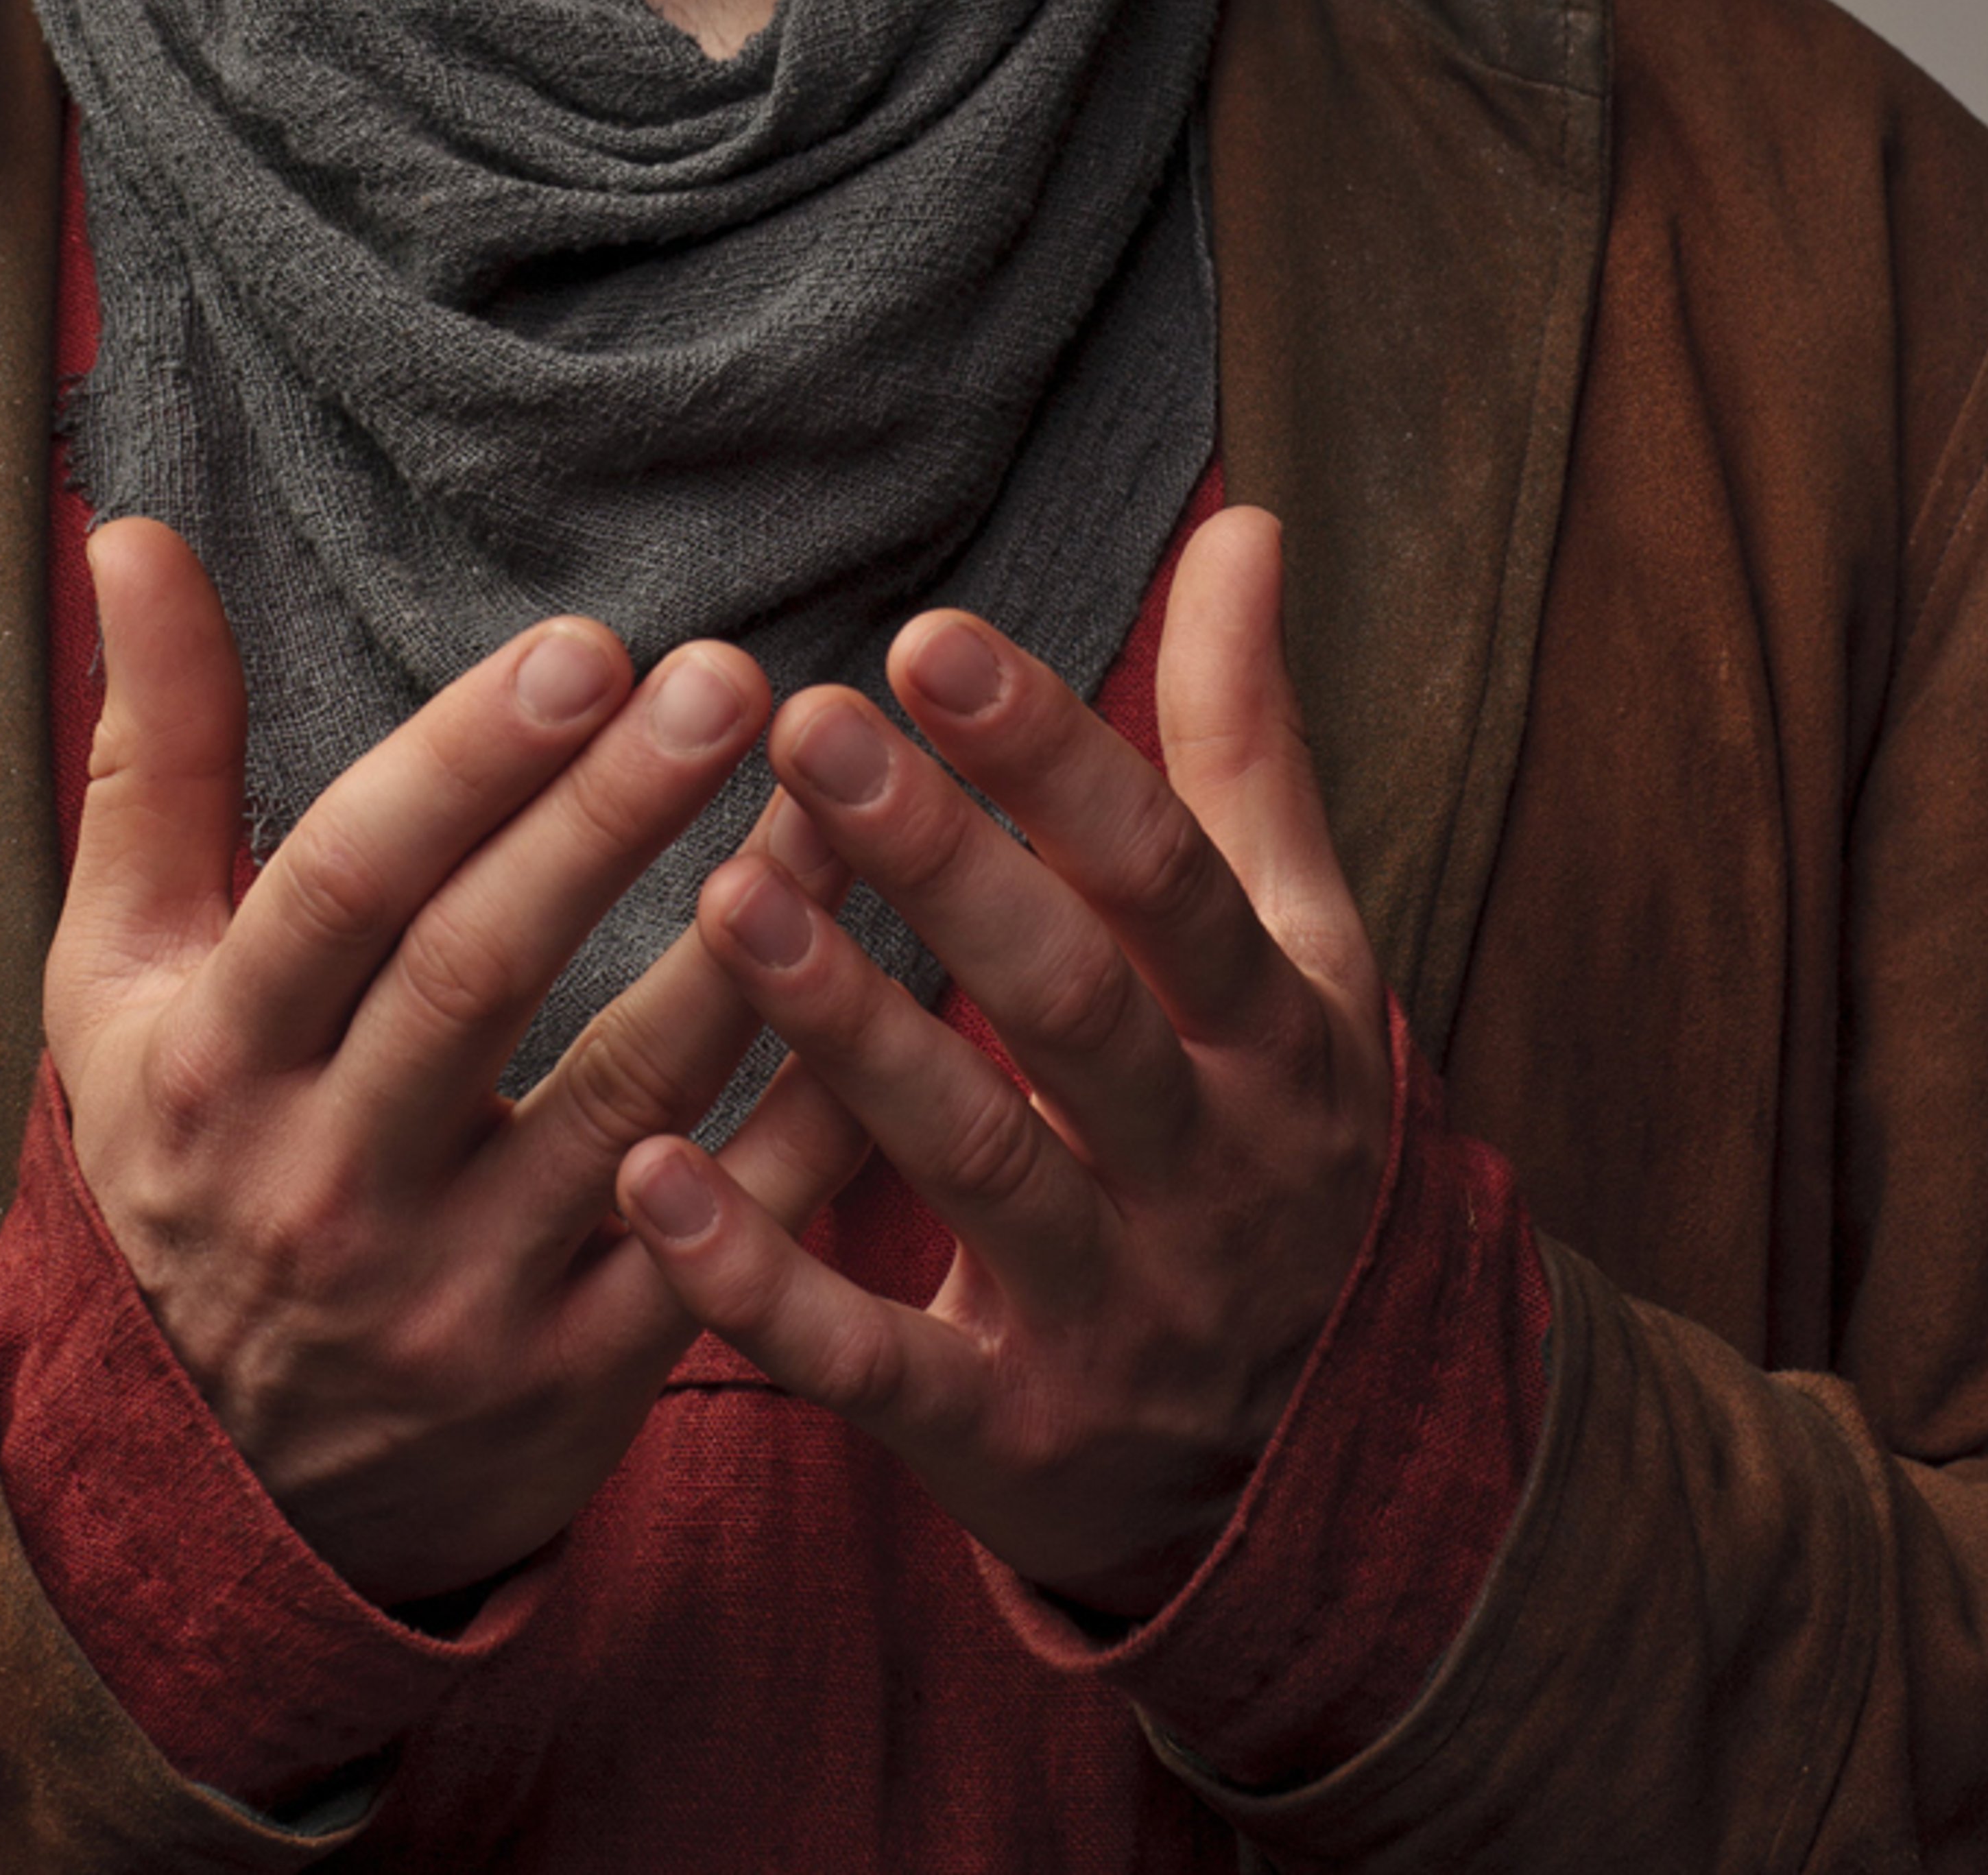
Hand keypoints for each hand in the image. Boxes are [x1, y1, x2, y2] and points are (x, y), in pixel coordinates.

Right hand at [42, 518, 863, 1605]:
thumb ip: (156, 752)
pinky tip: (898, 987)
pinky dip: (817, 1118)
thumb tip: (133, 528)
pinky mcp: (579, 1389)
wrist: (217, 1491)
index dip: (465, 762)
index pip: (343, 885)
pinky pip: (728, 1239)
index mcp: (215, 1065)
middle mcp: (327, 1189)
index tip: (588, 643)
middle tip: (736, 677)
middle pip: (481, 975)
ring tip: (845, 797)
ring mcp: (458, 1301)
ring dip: (753, 941)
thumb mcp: (122, 973)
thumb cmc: (191, 1155)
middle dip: (612, 816)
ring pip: (631, 1101)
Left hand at [612, 507, 1391, 1616]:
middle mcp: (1208, 1172)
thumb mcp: (1296, 948)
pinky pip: (877, 1362)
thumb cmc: (1273, 1131)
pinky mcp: (1013, 1443)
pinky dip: (762, 1279)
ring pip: (975, 1165)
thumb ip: (1242, 744)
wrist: (1336, 1465)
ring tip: (723, 894)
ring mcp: (1116, 1315)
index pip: (1166, 877)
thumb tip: (1238, 522)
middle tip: (803, 722)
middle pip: (1070, 1006)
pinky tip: (651, 1173)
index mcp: (1277, 1037)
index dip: (1056, 756)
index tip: (929, 634)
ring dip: (847, 1033)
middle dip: (940, 864)